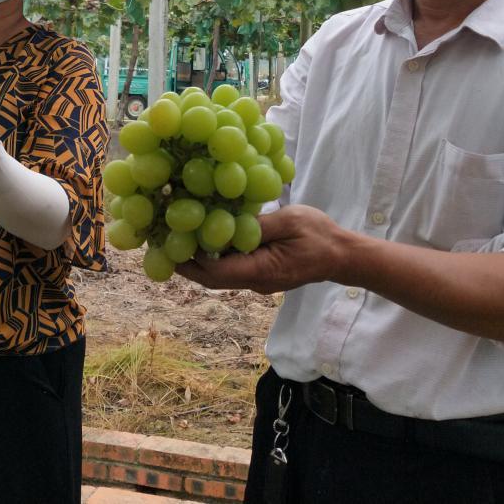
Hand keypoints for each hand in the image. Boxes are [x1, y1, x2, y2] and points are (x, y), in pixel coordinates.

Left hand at [175, 205, 350, 294]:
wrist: (343, 255)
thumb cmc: (319, 236)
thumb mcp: (290, 222)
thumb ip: (258, 225)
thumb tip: (225, 222)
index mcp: (261, 271)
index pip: (216, 273)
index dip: (189, 262)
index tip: (168, 245)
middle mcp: (255, 281)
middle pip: (211, 278)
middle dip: (185, 263)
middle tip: (161, 242)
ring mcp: (257, 279)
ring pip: (220, 274)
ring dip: (198, 259)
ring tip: (176, 236)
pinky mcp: (261, 272)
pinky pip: (232, 267)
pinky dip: (215, 255)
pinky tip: (205, 235)